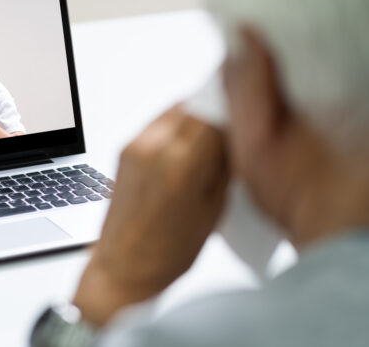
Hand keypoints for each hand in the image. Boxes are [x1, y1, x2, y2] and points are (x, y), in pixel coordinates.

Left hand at [72, 107, 228, 326]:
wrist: (124, 265)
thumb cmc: (167, 251)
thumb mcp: (214, 208)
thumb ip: (225, 165)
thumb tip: (235, 134)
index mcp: (181, 163)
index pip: (216, 112)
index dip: (235, 113)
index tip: (246, 122)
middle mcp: (154, 147)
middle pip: (195, 105)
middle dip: (216, 112)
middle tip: (231, 130)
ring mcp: (136, 145)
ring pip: (176, 109)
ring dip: (195, 116)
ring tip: (207, 142)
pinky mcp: (124, 148)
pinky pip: (157, 122)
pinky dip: (176, 126)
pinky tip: (185, 148)